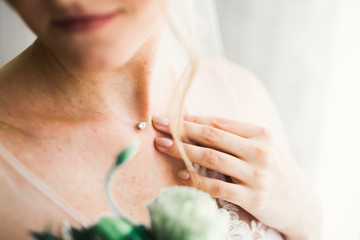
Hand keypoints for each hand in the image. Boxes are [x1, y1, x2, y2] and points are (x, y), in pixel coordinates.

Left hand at [152, 115, 321, 239]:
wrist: (302, 204)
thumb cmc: (276, 171)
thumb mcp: (264, 148)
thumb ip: (237, 138)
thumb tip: (200, 127)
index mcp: (261, 133)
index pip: (219, 122)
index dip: (192, 119)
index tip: (170, 116)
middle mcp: (260, 150)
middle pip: (212, 136)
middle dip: (181, 129)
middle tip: (158, 124)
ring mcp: (257, 174)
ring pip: (212, 158)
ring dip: (183, 151)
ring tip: (162, 145)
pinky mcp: (253, 198)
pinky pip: (218, 187)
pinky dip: (196, 180)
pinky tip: (181, 176)